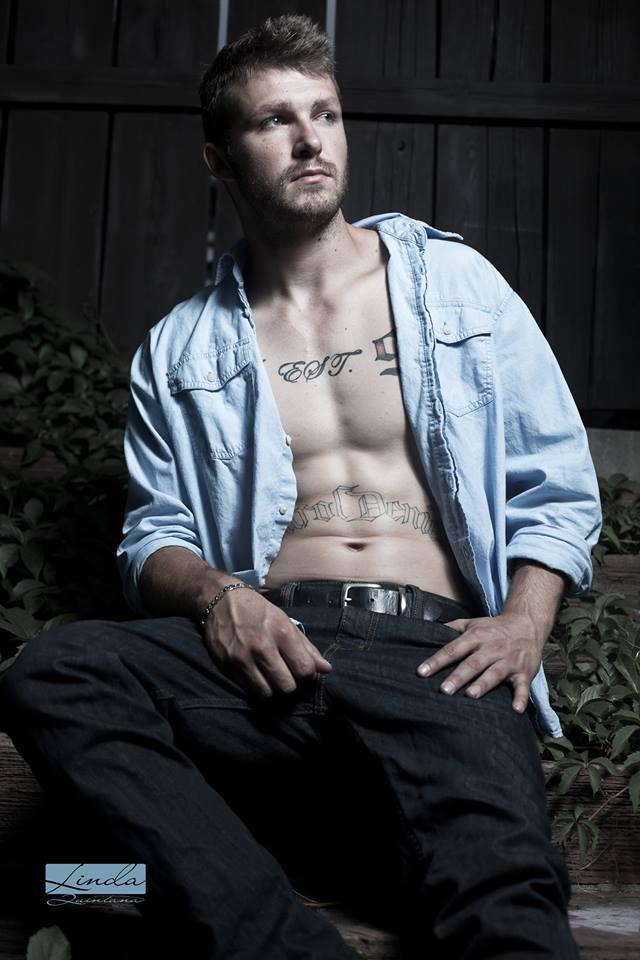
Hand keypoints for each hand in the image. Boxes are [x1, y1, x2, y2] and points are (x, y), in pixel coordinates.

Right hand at [203, 589, 331, 698]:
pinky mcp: (228, 666)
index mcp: (282, 632)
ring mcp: (243, 658)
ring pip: (268, 693)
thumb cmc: (257, 610)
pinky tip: (257, 676)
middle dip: (290, 685)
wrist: (220, 600)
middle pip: (287, 686)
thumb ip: (306, 646)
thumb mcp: (284, 620)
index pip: (305, 670)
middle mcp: (263, 647)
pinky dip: (256, 688)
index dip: (307, 675)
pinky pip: (249, 690)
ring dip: (273, 689)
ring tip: (271, 678)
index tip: (301, 670)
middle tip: (286, 676)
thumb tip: (326, 669)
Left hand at [416, 611, 544, 712]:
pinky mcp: (523, 672)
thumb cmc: (494, 628)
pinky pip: (523, 686)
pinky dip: (521, 698)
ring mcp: (508, 661)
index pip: (453, 649)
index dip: (437, 660)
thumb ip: (451, 628)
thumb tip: (428, 632)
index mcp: (476, 636)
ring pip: (494, 673)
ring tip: (471, 695)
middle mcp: (492, 648)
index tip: (422, 672)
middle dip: (458, 676)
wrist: (527, 624)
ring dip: (483, 684)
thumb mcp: (472, 623)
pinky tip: (516, 709)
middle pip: (473, 663)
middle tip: (444, 690)